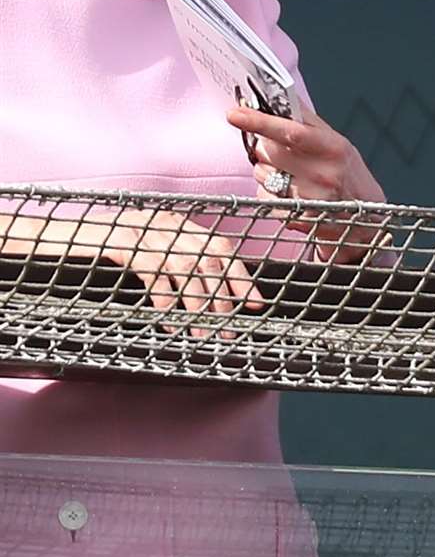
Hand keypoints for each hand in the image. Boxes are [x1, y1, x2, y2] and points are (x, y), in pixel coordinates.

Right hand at [70, 209, 263, 334]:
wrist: (57, 236)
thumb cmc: (105, 250)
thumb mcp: (147, 248)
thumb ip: (175, 260)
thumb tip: (212, 291)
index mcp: (177, 222)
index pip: (220, 247)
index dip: (241, 277)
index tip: (255, 304)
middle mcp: (166, 222)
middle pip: (209, 258)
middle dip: (224, 297)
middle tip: (229, 329)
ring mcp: (145, 230)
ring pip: (187, 268)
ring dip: (199, 305)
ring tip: (204, 334)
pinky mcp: (124, 243)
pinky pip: (155, 275)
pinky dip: (166, 301)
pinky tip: (171, 323)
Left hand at [228, 108, 387, 263]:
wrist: (365, 217)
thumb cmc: (348, 174)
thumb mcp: (337, 143)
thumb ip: (308, 122)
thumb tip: (277, 97)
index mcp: (334, 148)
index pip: (291, 131)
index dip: (260, 121)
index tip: (235, 114)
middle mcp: (324, 173)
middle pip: (268, 151)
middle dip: (264, 148)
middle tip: (281, 151)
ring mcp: (310, 197)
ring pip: (261, 174)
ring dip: (266, 171)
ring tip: (290, 175)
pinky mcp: (296, 217)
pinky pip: (263, 196)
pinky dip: (268, 192)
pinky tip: (288, 193)